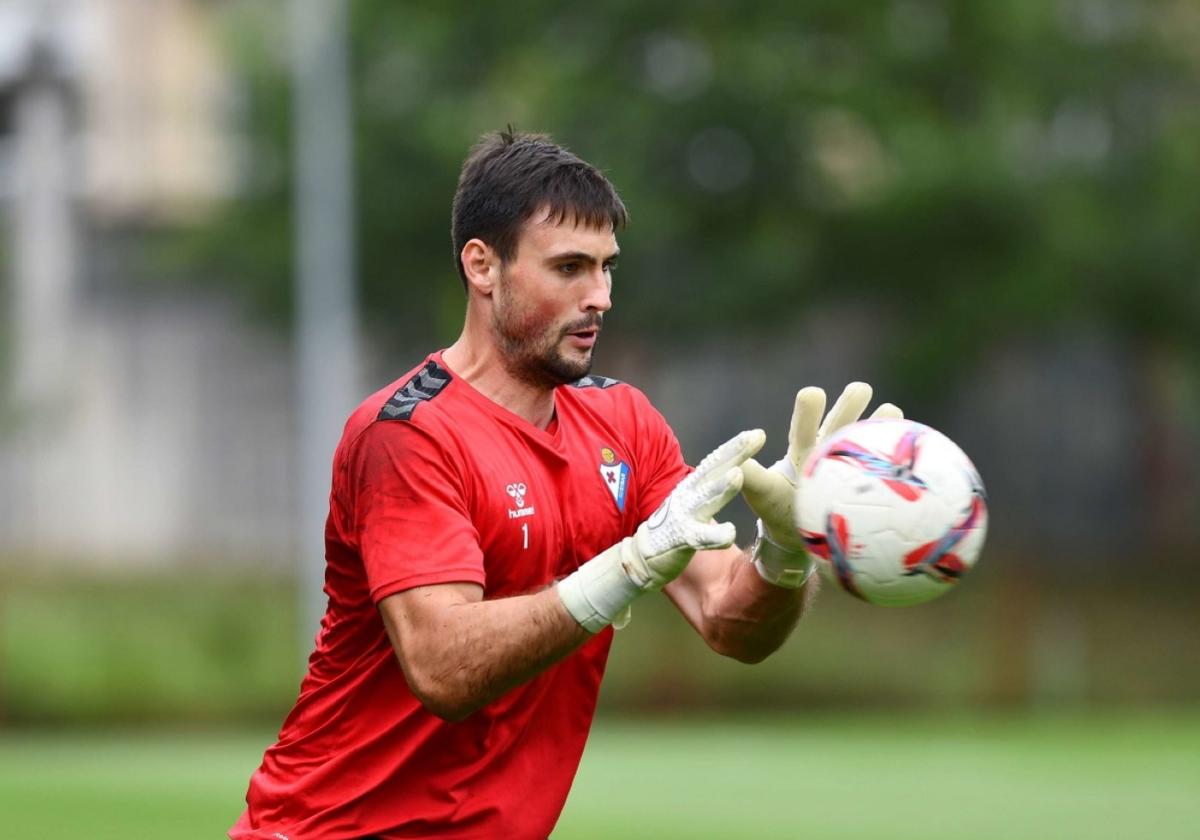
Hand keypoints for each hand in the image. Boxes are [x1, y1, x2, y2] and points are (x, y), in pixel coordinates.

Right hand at [557, 428, 765, 631]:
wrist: (642, 555)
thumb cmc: (675, 526)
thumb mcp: (693, 502)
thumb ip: (710, 488)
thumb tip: (735, 471)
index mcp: (694, 485)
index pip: (716, 462)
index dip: (735, 447)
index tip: (757, 433)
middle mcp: (688, 495)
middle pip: (714, 470)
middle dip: (735, 453)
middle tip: (756, 437)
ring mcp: (684, 515)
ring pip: (706, 499)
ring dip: (721, 488)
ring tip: (738, 475)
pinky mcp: (681, 538)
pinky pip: (700, 537)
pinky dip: (715, 535)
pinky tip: (729, 533)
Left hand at [740, 382, 901, 586]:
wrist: (798, 530)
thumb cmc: (778, 508)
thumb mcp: (762, 494)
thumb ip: (752, 479)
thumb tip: (738, 466)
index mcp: (802, 451)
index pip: (803, 427)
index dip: (808, 412)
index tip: (813, 393)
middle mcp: (827, 452)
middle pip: (839, 425)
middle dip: (849, 406)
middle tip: (860, 388)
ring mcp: (849, 466)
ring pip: (865, 441)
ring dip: (879, 427)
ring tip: (893, 411)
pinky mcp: (864, 482)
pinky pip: (883, 470)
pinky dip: (898, 461)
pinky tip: (921, 451)